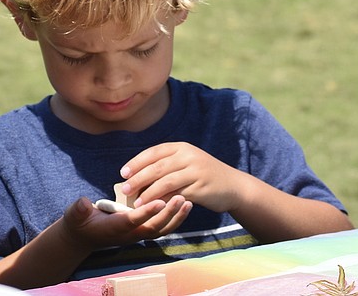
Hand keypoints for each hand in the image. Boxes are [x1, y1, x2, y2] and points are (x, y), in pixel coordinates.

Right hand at [59, 195, 191, 249]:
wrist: (83, 237)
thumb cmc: (79, 222)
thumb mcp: (75, 215)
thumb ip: (79, 210)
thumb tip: (83, 203)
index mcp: (114, 228)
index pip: (133, 220)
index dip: (147, 212)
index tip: (160, 201)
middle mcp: (129, 234)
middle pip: (153, 227)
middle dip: (168, 214)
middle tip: (181, 197)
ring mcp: (137, 235)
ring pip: (161, 229)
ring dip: (175, 218)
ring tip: (188, 201)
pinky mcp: (141, 231)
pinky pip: (161, 227)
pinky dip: (174, 219)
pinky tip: (182, 206)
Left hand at [119, 142, 245, 213]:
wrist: (233, 186)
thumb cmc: (203, 175)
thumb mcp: (186, 162)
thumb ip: (166, 165)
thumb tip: (137, 175)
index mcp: (181, 148)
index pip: (153, 152)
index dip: (136, 162)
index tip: (123, 173)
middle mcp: (188, 157)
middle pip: (157, 167)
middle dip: (138, 178)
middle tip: (124, 189)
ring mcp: (196, 172)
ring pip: (165, 181)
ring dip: (148, 193)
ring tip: (136, 203)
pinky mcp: (201, 188)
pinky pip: (177, 195)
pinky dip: (164, 201)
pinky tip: (155, 208)